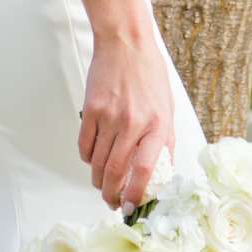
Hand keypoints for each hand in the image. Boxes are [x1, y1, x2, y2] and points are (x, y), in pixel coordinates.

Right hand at [78, 23, 175, 211]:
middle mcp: (133, 123)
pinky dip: (87, 158)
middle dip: (112, 194)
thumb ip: (164, 140)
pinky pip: (85, 145)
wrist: (126, 43)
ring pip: (98, 163)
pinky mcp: (91, 109)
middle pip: (116, 172)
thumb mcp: (167, 108)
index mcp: (157, 125)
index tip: (131, 207)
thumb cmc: (149, 74)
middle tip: (112, 202)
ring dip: (99, 180)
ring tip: (102, 185)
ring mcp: (109, 116)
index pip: (145, 170)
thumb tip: (161, 171)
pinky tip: (93, 159)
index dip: (136, 193)